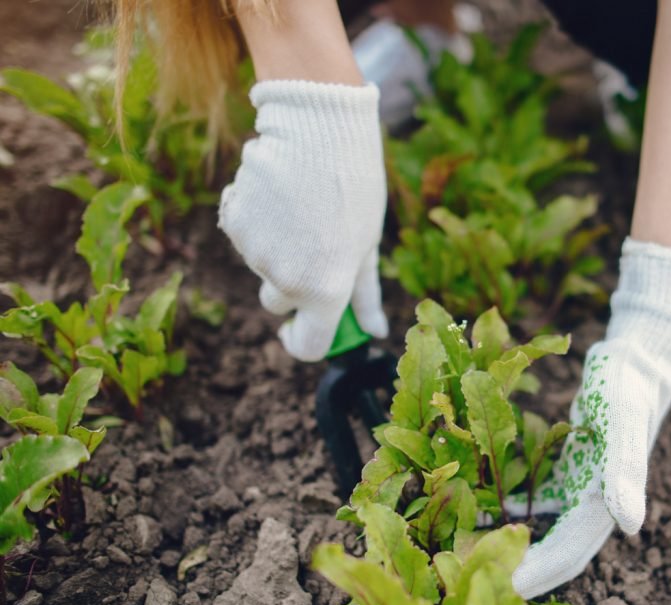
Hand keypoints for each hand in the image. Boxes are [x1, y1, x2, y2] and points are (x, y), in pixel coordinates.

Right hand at [218, 80, 387, 360]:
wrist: (317, 129)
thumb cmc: (355, 188)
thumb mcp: (367, 245)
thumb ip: (365, 294)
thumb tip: (375, 331)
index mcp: (326, 292)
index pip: (308, 346)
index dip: (305, 340)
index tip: (305, 325)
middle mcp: (286, 281)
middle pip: (279, 303)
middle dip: (293, 285)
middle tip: (316, 242)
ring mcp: (255, 254)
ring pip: (262, 266)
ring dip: (277, 248)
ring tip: (302, 208)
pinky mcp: (233, 224)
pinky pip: (244, 237)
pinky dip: (257, 223)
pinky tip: (278, 196)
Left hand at [508, 238, 670, 598]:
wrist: (636, 360)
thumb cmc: (625, 387)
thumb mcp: (623, 422)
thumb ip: (626, 473)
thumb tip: (630, 527)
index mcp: (604, 503)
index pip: (567, 553)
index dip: (536, 574)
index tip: (499, 589)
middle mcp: (593, 504)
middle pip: (553, 551)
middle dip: (519, 570)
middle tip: (471, 583)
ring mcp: (580, 488)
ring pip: (544, 531)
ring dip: (515, 547)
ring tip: (472, 554)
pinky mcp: (569, 470)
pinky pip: (538, 500)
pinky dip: (513, 511)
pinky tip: (486, 511)